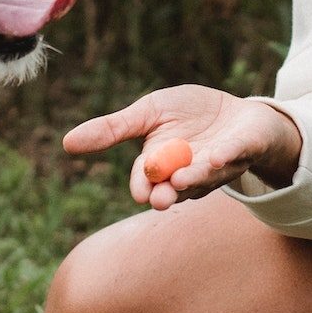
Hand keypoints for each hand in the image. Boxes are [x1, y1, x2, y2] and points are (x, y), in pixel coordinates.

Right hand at [62, 84, 303, 208]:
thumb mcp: (148, 113)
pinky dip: (226, 156)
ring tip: (181, 179)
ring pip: (205, 176)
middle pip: (176, 189)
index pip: (148, 181)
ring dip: (194, 178)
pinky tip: (217, 157)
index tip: (140, 193)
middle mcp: (190, 173)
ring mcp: (219, 164)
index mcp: (164, 165)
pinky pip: (236, 154)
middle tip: (160, 200)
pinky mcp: (245, 148)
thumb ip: (113, 129)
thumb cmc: (190, 115)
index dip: (143, 186)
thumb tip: (66, 143)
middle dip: (168, 194)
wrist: (240, 112)